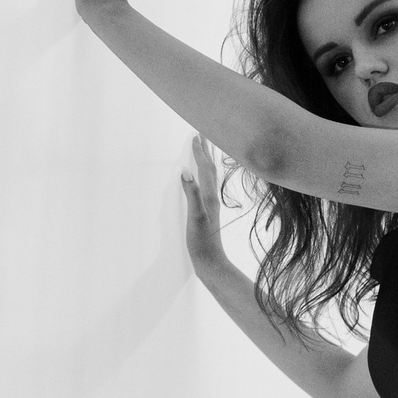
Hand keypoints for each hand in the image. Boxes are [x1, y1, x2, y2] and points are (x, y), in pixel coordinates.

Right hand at [181, 132, 228, 281]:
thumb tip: (185, 170)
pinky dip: (203, 177)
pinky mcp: (207, 213)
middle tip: (203, 135)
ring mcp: (211, 205)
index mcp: (209, 196)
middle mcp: (212, 198)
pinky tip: (200, 181)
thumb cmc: (202, 242)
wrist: (212, 262)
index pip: (204, 168)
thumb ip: (192, 193)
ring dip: (206, 162)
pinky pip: (206, 187)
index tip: (195, 135)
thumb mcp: (195, 216)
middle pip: (210, 169)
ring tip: (204, 151)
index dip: (199, 152)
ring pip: (209, 177)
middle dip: (206, 151)